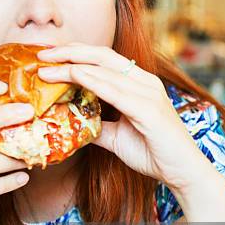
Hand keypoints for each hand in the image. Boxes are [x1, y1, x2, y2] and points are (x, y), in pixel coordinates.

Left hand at [37, 43, 207, 190]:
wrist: (182, 172)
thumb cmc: (154, 153)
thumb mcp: (116, 137)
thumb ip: (96, 126)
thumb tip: (71, 124)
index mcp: (140, 84)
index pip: (104, 60)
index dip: (76, 54)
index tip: (49, 58)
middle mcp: (145, 82)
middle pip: (102, 55)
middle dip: (69, 52)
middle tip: (42, 54)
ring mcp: (148, 93)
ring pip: (104, 70)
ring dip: (71, 66)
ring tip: (46, 69)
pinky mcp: (149, 109)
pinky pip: (114, 90)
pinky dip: (90, 81)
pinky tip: (71, 77)